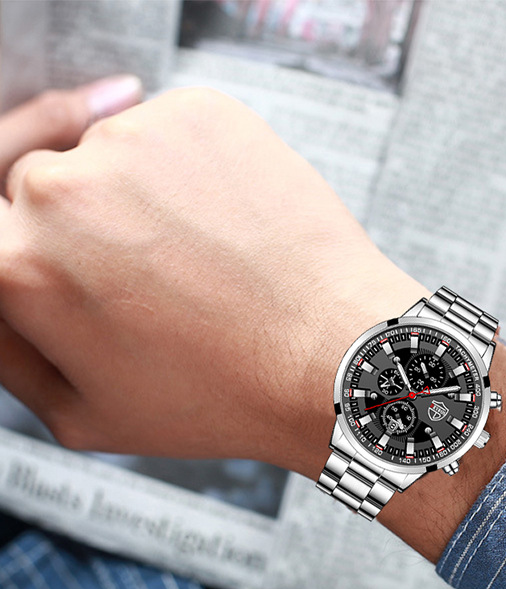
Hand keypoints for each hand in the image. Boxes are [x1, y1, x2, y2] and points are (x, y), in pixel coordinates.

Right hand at [0, 86, 505, 559]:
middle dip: (93, 225)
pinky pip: (177, 133)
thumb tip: (0, 291)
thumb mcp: (85, 415)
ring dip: (150, 195)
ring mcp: (134, 141)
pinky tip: (237, 226)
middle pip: (45, 184)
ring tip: (212, 259)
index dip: (33, 246)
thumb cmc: (222, 395)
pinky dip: (200, 170)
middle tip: (160, 270)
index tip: (72, 258)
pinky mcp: (201, 115)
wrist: (332, 359)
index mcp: (13, 266)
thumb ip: (10, 350)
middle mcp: (60, 190)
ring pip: (115, 153)